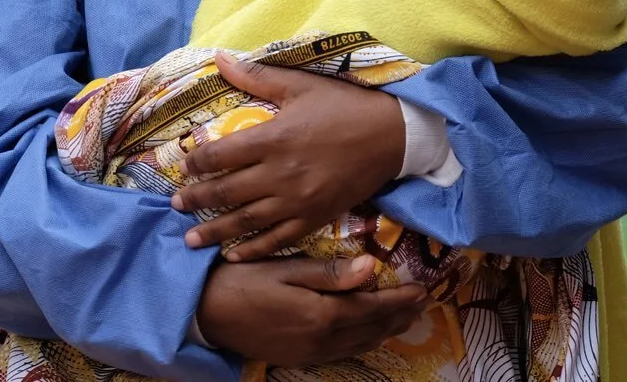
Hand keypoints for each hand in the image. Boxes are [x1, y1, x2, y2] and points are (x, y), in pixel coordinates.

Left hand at [173, 52, 405, 259]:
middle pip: (225, 191)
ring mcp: (297, 200)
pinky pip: (278, 239)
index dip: (196, 162)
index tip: (184, 166)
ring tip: (191, 239)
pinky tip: (234, 256)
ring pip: (246, 221)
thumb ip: (256, 76)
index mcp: (273, 138)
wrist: (391, 135)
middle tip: (176, 206)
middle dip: (196, 199)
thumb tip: (219, 57)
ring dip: (214, 231)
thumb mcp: (300, 85)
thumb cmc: (344, 106)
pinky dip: (253, 250)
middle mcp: (280, 174)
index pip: (220, 155)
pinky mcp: (315, 217)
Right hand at [197, 255, 428, 365]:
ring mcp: (309, 353)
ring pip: (359, 344)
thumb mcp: (285, 268)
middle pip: (371, 329)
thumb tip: (371, 267)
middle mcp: (320, 339)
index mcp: (321, 314)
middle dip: (399, 315)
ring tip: (404, 317)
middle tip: (422, 302)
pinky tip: (367, 334)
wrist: (204, 313)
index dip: (399, 299)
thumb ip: (329, 273)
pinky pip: (342, 353)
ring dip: (385, 331)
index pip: (372, 307)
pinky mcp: (297, 358)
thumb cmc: (242, 280)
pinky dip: (363, 342)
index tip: (423, 288)